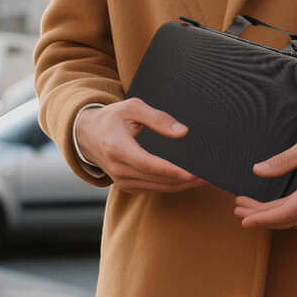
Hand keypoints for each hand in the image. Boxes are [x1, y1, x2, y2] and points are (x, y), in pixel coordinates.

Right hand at [74, 99, 206, 192]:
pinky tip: (188, 181)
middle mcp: (120, 170)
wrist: (87, 136)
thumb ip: (157, 118)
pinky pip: (155, 189)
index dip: (171, 170)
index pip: (148, 164)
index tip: (191, 173)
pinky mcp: (129, 187)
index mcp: (118, 148)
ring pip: (159, 188)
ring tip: (204, 179)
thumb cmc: (111, 118)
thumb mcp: (132, 107)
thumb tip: (182, 132)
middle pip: (158, 180)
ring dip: (183, 185)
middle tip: (208, 175)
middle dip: (185, 179)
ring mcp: (123, 182)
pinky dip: (173, 186)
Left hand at [233, 135, 296, 229]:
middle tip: (237, 209)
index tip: (244, 217)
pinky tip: (264, 211)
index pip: (284, 212)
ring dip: (265, 217)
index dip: (262, 217)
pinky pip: (294, 219)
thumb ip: (282, 160)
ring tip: (245, 209)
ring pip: (287, 221)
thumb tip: (258, 170)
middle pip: (282, 219)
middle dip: (257, 215)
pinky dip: (277, 216)